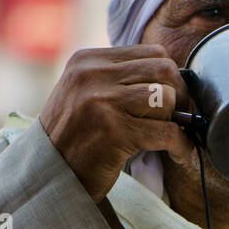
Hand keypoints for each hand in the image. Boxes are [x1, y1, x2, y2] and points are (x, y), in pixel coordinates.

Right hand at [39, 44, 194, 203]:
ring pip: (166, 98)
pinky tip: (178, 155)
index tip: (174, 99)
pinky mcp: (114, 132)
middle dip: (180, 96)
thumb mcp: (84, 94)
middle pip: (164, 70)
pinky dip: (180, 145)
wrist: (48, 176)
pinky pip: (166, 132)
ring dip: (178, 121)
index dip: (171, 78)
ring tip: (173, 138)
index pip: (152, 53)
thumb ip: (118, 79)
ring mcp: (102, 102)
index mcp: (87, 60)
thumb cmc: (73, 138)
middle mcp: (92, 75)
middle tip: (180, 118)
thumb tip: (173, 80)